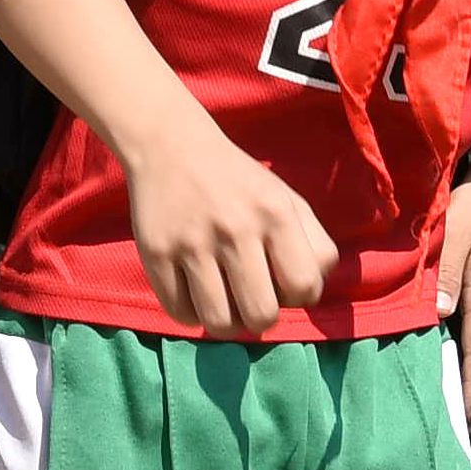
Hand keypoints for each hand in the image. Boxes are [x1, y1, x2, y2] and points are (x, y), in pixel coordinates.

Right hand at [120, 123, 334, 336]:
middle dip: (261, 317)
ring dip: (227, 323)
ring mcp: (193, 242)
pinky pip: (180, 314)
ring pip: (220, 323)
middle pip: (262, 316)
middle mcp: (236, 228)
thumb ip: (314, 245)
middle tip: (251, 299)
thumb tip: (309, 297)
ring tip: (225, 304)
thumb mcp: (288, 200)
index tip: (282, 283)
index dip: (298, 296)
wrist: (172, 146)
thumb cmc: (240, 183)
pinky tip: (195, 293)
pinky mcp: (156, 253)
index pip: (305, 288)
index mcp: (276, 213)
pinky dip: (191, 313)